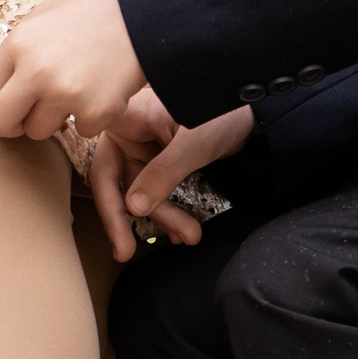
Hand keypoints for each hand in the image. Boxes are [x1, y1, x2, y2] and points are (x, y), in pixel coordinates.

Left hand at [0, 0, 144, 139]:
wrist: (146, 12)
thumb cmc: (95, 10)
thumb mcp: (44, 16)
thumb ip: (19, 52)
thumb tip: (3, 85)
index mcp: (18, 45)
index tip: (12, 104)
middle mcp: (36, 73)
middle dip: (14, 124)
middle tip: (32, 115)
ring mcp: (66, 94)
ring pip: (39, 133)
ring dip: (55, 119)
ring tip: (76, 92)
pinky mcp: (96, 112)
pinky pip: (82, 131)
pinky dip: (92, 117)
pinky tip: (103, 90)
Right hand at [84, 89, 250, 260]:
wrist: (254, 106)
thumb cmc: (222, 108)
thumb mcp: (193, 143)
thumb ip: (163, 174)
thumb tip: (133, 209)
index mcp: (126, 119)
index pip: (102, 166)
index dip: (105, 201)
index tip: (117, 240)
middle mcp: (129, 133)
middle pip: (117, 184)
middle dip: (129, 219)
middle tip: (131, 252)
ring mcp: (144, 147)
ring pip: (140, 193)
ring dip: (162, 217)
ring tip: (189, 236)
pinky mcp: (161, 160)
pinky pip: (155, 192)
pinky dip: (168, 212)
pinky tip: (184, 230)